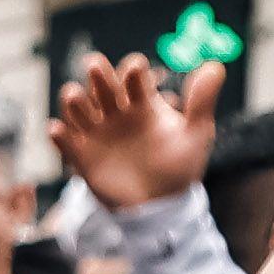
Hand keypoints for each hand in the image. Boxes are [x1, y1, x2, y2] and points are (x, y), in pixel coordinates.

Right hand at [51, 52, 221, 212]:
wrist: (161, 207)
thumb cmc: (179, 166)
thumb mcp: (196, 134)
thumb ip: (202, 101)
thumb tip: (216, 66)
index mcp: (142, 103)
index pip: (132, 76)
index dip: (132, 70)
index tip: (137, 70)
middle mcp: (116, 113)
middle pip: (102, 85)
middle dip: (98, 74)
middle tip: (96, 66)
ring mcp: (98, 134)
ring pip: (78, 108)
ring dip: (74, 100)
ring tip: (75, 96)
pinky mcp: (83, 157)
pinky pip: (66, 143)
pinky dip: (59, 135)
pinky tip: (57, 130)